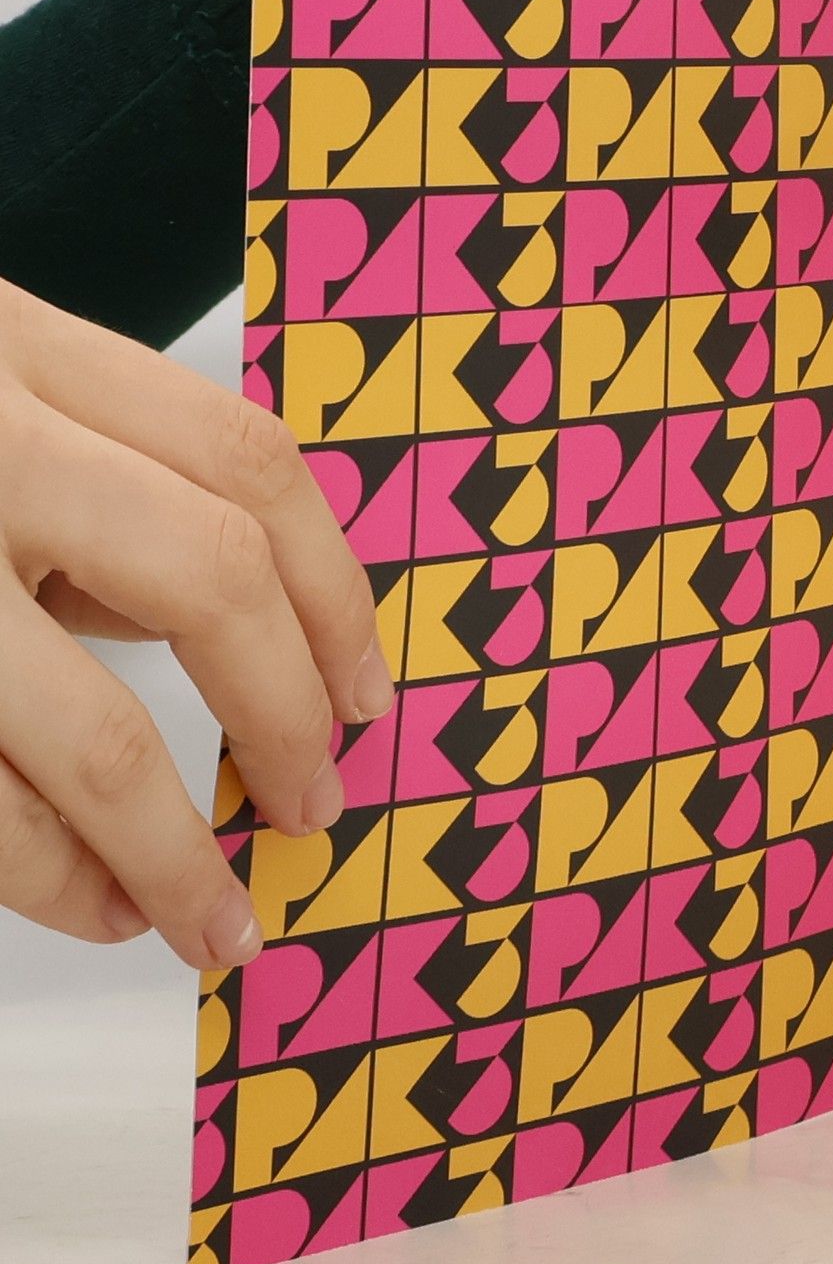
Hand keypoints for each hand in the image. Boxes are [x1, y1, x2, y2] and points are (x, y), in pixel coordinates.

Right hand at [0, 283, 390, 965]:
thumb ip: (85, 487)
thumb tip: (244, 643)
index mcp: (8, 346)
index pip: (249, 461)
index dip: (336, 591)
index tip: (365, 691)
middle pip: (211, 577)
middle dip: (288, 713)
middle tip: (318, 802)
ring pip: (90, 727)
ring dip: (172, 849)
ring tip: (215, 916)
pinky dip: (48, 871)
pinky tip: (95, 904)